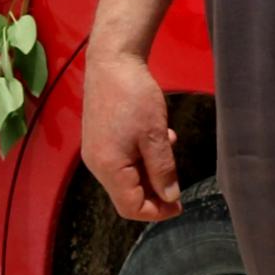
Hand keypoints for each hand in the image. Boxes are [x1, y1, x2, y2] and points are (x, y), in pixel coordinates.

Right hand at [80, 46, 181, 221]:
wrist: (112, 62)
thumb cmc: (133, 96)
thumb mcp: (156, 135)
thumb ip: (163, 170)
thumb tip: (170, 197)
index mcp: (108, 167)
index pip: (130, 207)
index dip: (156, 212)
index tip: (179, 206)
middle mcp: (97, 164)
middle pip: (127, 195)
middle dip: (154, 193)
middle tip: (178, 185)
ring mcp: (96, 152)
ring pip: (126, 178)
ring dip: (150, 173)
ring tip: (169, 152)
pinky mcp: (99, 140)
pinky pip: (121, 162)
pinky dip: (141, 159)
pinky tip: (158, 139)